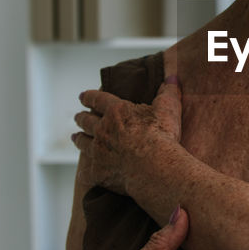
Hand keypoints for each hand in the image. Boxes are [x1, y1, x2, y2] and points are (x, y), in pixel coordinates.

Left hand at [72, 68, 183, 196]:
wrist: (154, 167)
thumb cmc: (161, 136)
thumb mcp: (168, 109)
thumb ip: (168, 92)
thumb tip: (172, 77)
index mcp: (117, 112)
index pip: (98, 100)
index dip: (89, 97)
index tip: (83, 96)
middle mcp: (102, 130)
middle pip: (86, 121)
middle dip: (81, 118)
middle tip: (78, 117)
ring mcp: (98, 151)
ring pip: (83, 143)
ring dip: (79, 139)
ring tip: (76, 137)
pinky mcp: (98, 172)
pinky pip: (87, 172)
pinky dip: (85, 171)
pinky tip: (84, 172)